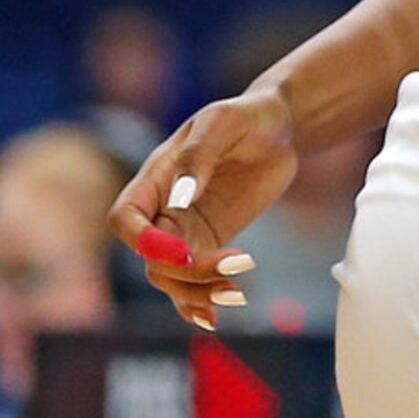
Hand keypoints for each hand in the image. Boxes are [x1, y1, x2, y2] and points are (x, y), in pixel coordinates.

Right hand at [108, 90, 299, 329]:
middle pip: (152, 258)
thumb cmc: (248, 115)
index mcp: (157, 176)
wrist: (281, 127)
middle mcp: (164, 208)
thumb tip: (180, 197)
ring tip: (237, 292)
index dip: (142, 242)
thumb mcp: (223, 122)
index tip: (181, 251)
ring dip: (198, 292)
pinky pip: (192, 282)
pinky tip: (218, 315)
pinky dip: (199, 304)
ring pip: (171, 277)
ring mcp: (185, 229)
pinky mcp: (210, 242)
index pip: (125, 218)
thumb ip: (198, 156)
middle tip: (237, 265)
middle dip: (187, 271)